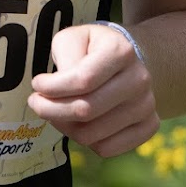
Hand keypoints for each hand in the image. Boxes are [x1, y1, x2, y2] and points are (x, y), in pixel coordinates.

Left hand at [27, 23, 159, 157]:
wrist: (125, 62)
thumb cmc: (92, 50)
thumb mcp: (74, 38)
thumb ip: (65, 57)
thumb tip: (57, 89)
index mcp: (121, 51)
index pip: (82, 80)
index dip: (52, 88)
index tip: (37, 84)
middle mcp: (139, 79)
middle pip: (85, 110)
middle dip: (50, 110)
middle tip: (37, 103)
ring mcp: (146, 105)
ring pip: (92, 134)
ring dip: (65, 126)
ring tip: (58, 111)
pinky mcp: (149, 126)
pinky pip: (107, 148)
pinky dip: (86, 141)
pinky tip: (80, 124)